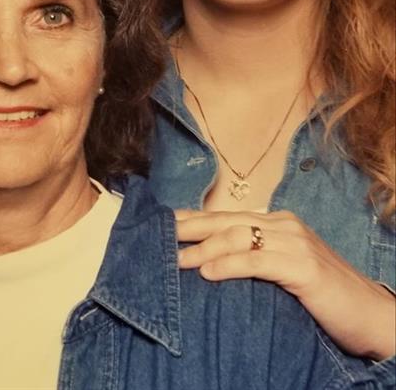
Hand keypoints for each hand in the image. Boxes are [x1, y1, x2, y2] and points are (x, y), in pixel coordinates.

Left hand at [176, 208, 395, 360]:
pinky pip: (258, 262)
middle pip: (226, 221)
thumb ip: (256, 259)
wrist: (372, 314)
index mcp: (279, 223)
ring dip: (203, 248)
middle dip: (190, 228)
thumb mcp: (286, 270)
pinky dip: (230, 266)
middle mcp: (285, 225)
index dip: (194, 219)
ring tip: (176, 260)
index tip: (164, 225)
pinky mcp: (304, 267)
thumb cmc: (325, 295)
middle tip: (158, 236)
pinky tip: (208, 273)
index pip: (227, 216)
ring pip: (238, 238)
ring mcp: (296, 243)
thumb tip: (211, 263)